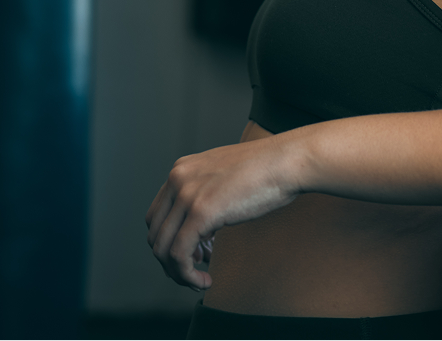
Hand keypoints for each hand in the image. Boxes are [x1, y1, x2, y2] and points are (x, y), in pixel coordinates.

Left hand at [145, 135, 304, 290]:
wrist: (285, 161)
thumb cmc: (266, 170)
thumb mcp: (224, 178)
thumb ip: (205, 197)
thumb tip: (200, 232)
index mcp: (182, 170)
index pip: (157, 215)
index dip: (170, 241)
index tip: (193, 254)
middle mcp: (177, 179)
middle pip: (155, 233)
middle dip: (170, 260)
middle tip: (193, 272)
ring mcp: (186, 194)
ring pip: (162, 248)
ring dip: (177, 273)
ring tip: (198, 280)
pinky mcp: (200, 212)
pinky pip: (179, 254)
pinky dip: (187, 274)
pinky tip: (205, 280)